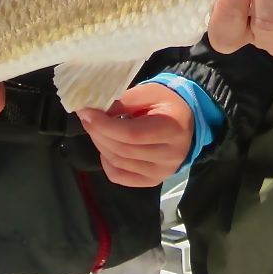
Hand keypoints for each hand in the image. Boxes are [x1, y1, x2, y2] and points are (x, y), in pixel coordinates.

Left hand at [77, 83, 193, 186]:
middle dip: (98, 133)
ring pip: (118, 163)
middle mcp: (168, 157)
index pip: (132, 134)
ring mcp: (160, 173)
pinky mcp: (151, 181)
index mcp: (172, 130)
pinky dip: (106, 162)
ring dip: (100, 145)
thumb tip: (99, 112)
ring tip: (94, 129)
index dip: (106, 125)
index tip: (87, 113)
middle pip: (123, 150)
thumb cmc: (167, 104)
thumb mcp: (151, 92)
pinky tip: (105, 146)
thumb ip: (126, 100)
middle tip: (86, 117)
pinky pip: (119, 176)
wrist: (186, 123)